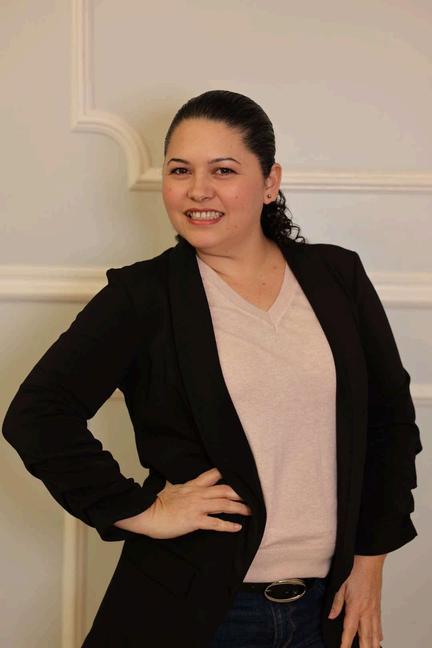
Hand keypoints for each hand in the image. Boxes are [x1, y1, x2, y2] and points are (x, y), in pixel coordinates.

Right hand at [114, 467, 252, 538]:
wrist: (147, 513)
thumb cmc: (157, 504)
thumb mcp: (171, 489)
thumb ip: (181, 488)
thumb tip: (181, 486)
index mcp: (192, 485)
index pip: (212, 475)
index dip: (227, 475)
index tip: (238, 476)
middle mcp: (198, 493)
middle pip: (224, 489)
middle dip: (239, 492)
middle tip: (252, 495)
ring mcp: (197, 507)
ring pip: (223, 504)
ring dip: (239, 508)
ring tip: (250, 511)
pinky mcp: (195, 520)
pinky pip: (215, 523)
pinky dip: (228, 525)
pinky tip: (237, 527)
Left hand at [328, 554, 385, 647]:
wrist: (370, 562)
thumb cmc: (356, 571)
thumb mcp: (341, 586)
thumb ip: (337, 603)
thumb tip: (332, 616)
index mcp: (356, 607)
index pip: (350, 630)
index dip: (346, 642)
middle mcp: (367, 611)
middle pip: (366, 637)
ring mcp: (374, 610)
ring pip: (375, 633)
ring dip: (373, 644)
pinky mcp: (378, 607)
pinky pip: (379, 625)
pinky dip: (379, 635)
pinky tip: (378, 640)